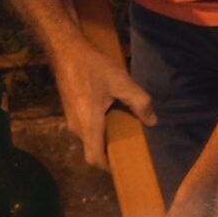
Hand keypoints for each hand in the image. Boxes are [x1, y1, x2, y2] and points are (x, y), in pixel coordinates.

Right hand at [50, 45, 154, 169]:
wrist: (65, 48)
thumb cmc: (92, 66)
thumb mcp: (121, 81)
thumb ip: (139, 102)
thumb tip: (152, 121)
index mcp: (89, 124)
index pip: (95, 158)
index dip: (108, 167)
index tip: (123, 166)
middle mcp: (77, 126)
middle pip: (93, 150)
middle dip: (110, 152)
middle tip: (129, 146)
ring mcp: (70, 119)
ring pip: (88, 138)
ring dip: (104, 139)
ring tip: (122, 130)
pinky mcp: (69, 111)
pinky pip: (84, 128)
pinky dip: (97, 129)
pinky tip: (110, 115)